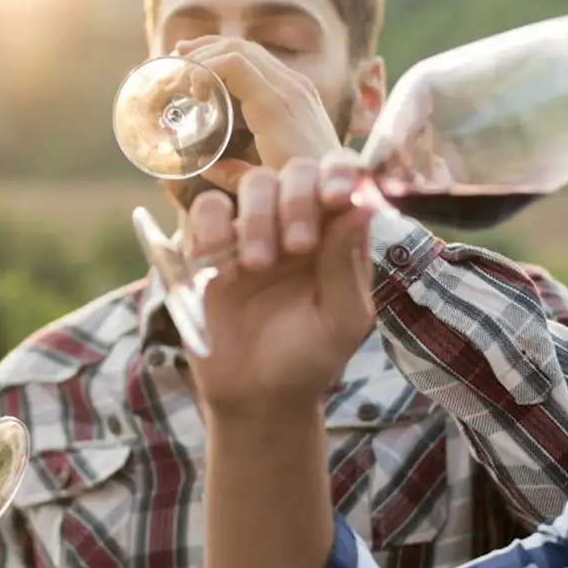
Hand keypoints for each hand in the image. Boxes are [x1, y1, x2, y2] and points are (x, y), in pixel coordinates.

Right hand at [173, 36, 342, 181]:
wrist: (344, 186)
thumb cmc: (303, 190)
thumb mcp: (261, 186)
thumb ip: (229, 174)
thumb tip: (201, 164)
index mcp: (276, 106)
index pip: (233, 62)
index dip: (202, 68)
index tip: (183, 90)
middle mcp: (291, 87)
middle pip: (239, 47)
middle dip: (202, 51)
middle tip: (174, 65)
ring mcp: (299, 85)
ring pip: (251, 49)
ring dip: (217, 49)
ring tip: (187, 58)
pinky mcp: (302, 89)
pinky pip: (264, 62)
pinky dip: (235, 59)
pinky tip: (217, 69)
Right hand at [189, 149, 374, 415]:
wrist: (256, 396)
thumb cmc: (309, 359)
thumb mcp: (342, 321)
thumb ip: (347, 264)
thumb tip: (360, 206)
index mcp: (337, 234)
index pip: (342, 178)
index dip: (340, 173)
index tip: (336, 197)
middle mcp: (297, 222)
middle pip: (296, 171)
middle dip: (297, 201)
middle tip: (296, 247)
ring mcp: (252, 229)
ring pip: (254, 183)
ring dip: (257, 217)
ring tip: (256, 265)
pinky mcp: (210, 245)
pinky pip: (206, 208)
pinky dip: (210, 224)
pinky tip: (217, 262)